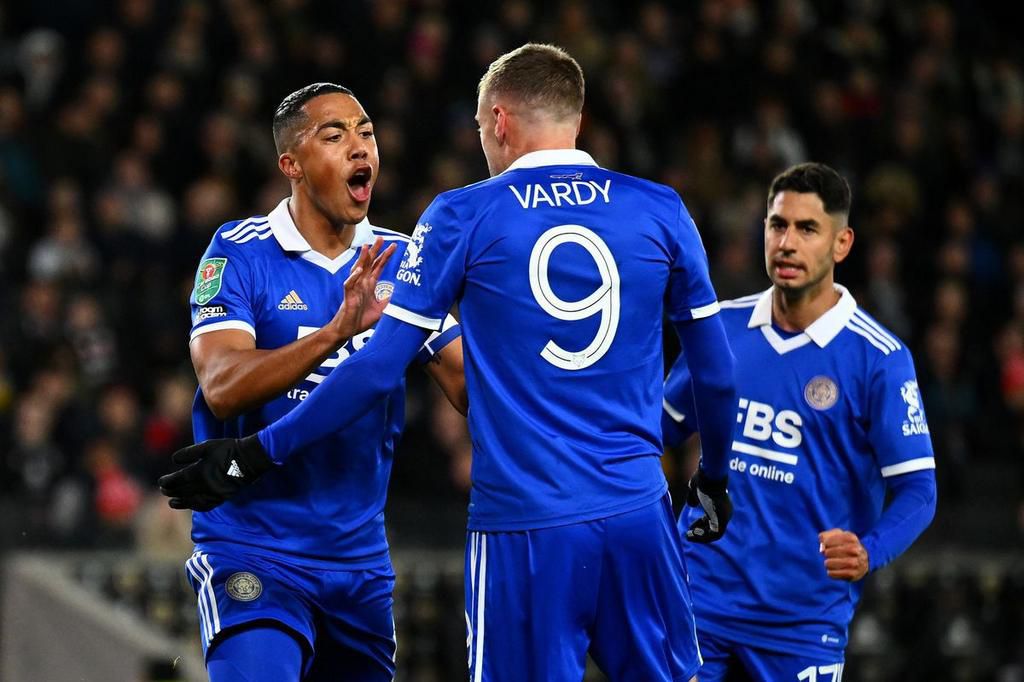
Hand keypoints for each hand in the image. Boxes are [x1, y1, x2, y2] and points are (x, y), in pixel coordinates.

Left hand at [158, 435, 274, 510]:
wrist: (249, 459)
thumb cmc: (228, 449)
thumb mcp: (207, 446)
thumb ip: (189, 453)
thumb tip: (173, 460)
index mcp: (199, 471)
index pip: (178, 480)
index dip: (167, 482)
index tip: (161, 482)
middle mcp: (204, 485)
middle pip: (183, 491)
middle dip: (171, 491)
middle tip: (163, 490)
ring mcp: (213, 493)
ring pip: (192, 501)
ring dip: (180, 502)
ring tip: (171, 502)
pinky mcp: (222, 498)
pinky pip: (205, 505)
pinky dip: (195, 506)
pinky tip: (190, 505)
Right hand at [329, 237, 397, 339]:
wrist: (348, 330)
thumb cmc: (361, 319)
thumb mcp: (380, 309)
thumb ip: (387, 300)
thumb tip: (398, 294)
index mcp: (369, 285)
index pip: (378, 267)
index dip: (385, 256)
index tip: (393, 246)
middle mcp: (362, 284)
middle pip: (369, 263)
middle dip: (375, 251)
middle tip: (381, 238)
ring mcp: (354, 289)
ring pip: (357, 269)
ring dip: (362, 258)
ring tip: (367, 246)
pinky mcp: (348, 297)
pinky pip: (349, 285)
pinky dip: (353, 277)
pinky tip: (358, 270)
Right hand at [684, 468, 731, 542]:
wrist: (710, 477)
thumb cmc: (702, 480)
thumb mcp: (695, 490)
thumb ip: (693, 498)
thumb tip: (692, 505)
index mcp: (720, 505)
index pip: (711, 519)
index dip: (700, 524)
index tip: (690, 527)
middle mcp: (725, 512)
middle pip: (713, 528)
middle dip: (700, 532)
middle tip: (688, 533)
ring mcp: (725, 517)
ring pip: (715, 534)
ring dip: (701, 537)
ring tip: (688, 536)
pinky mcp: (723, 521)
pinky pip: (714, 535)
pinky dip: (703, 537)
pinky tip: (691, 533)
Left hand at [819, 528, 868, 580]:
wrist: (863, 561)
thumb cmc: (846, 546)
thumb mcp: (837, 535)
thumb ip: (825, 536)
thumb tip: (822, 548)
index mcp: (851, 538)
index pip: (828, 541)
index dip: (825, 544)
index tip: (828, 545)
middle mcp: (855, 550)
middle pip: (828, 552)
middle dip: (826, 554)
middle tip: (829, 555)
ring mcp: (855, 563)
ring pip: (830, 563)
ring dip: (827, 563)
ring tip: (830, 563)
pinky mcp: (853, 574)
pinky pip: (833, 574)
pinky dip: (830, 572)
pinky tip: (833, 570)